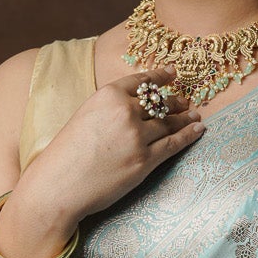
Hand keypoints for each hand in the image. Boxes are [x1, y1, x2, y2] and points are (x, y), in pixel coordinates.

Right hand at [16, 64, 206, 236]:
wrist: (59, 185)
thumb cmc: (66, 154)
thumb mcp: (85, 117)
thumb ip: (109, 109)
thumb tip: (133, 107)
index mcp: (108, 95)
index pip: (142, 81)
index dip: (160, 76)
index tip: (173, 73)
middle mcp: (125, 111)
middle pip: (158, 102)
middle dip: (175, 100)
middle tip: (186, 100)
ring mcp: (137, 136)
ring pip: (169, 122)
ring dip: (184, 118)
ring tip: (194, 116)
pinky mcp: (144, 160)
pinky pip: (173, 144)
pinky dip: (189, 136)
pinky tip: (198, 130)